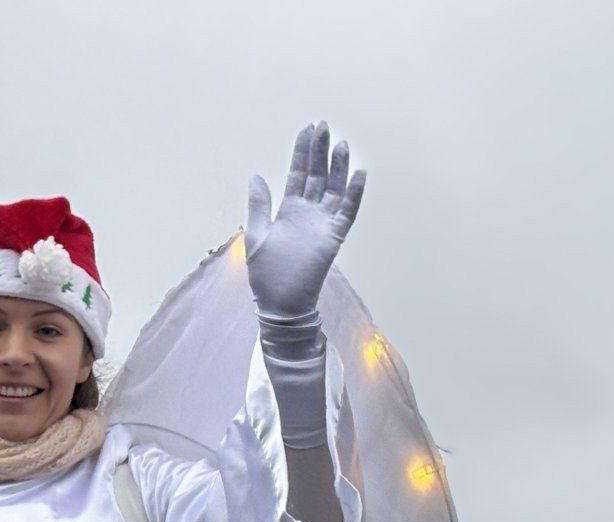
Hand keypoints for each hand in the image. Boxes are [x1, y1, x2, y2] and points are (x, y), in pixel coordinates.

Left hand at [246, 121, 365, 317]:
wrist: (279, 302)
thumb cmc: (265, 273)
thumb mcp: (255, 235)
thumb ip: (259, 205)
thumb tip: (256, 176)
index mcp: (288, 209)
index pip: (298, 173)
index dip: (303, 152)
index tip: (307, 130)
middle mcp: (307, 212)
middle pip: (318, 175)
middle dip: (320, 151)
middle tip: (324, 127)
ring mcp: (322, 224)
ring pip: (334, 189)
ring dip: (338, 167)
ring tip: (341, 144)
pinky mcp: (333, 237)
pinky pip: (347, 212)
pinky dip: (353, 194)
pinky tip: (358, 174)